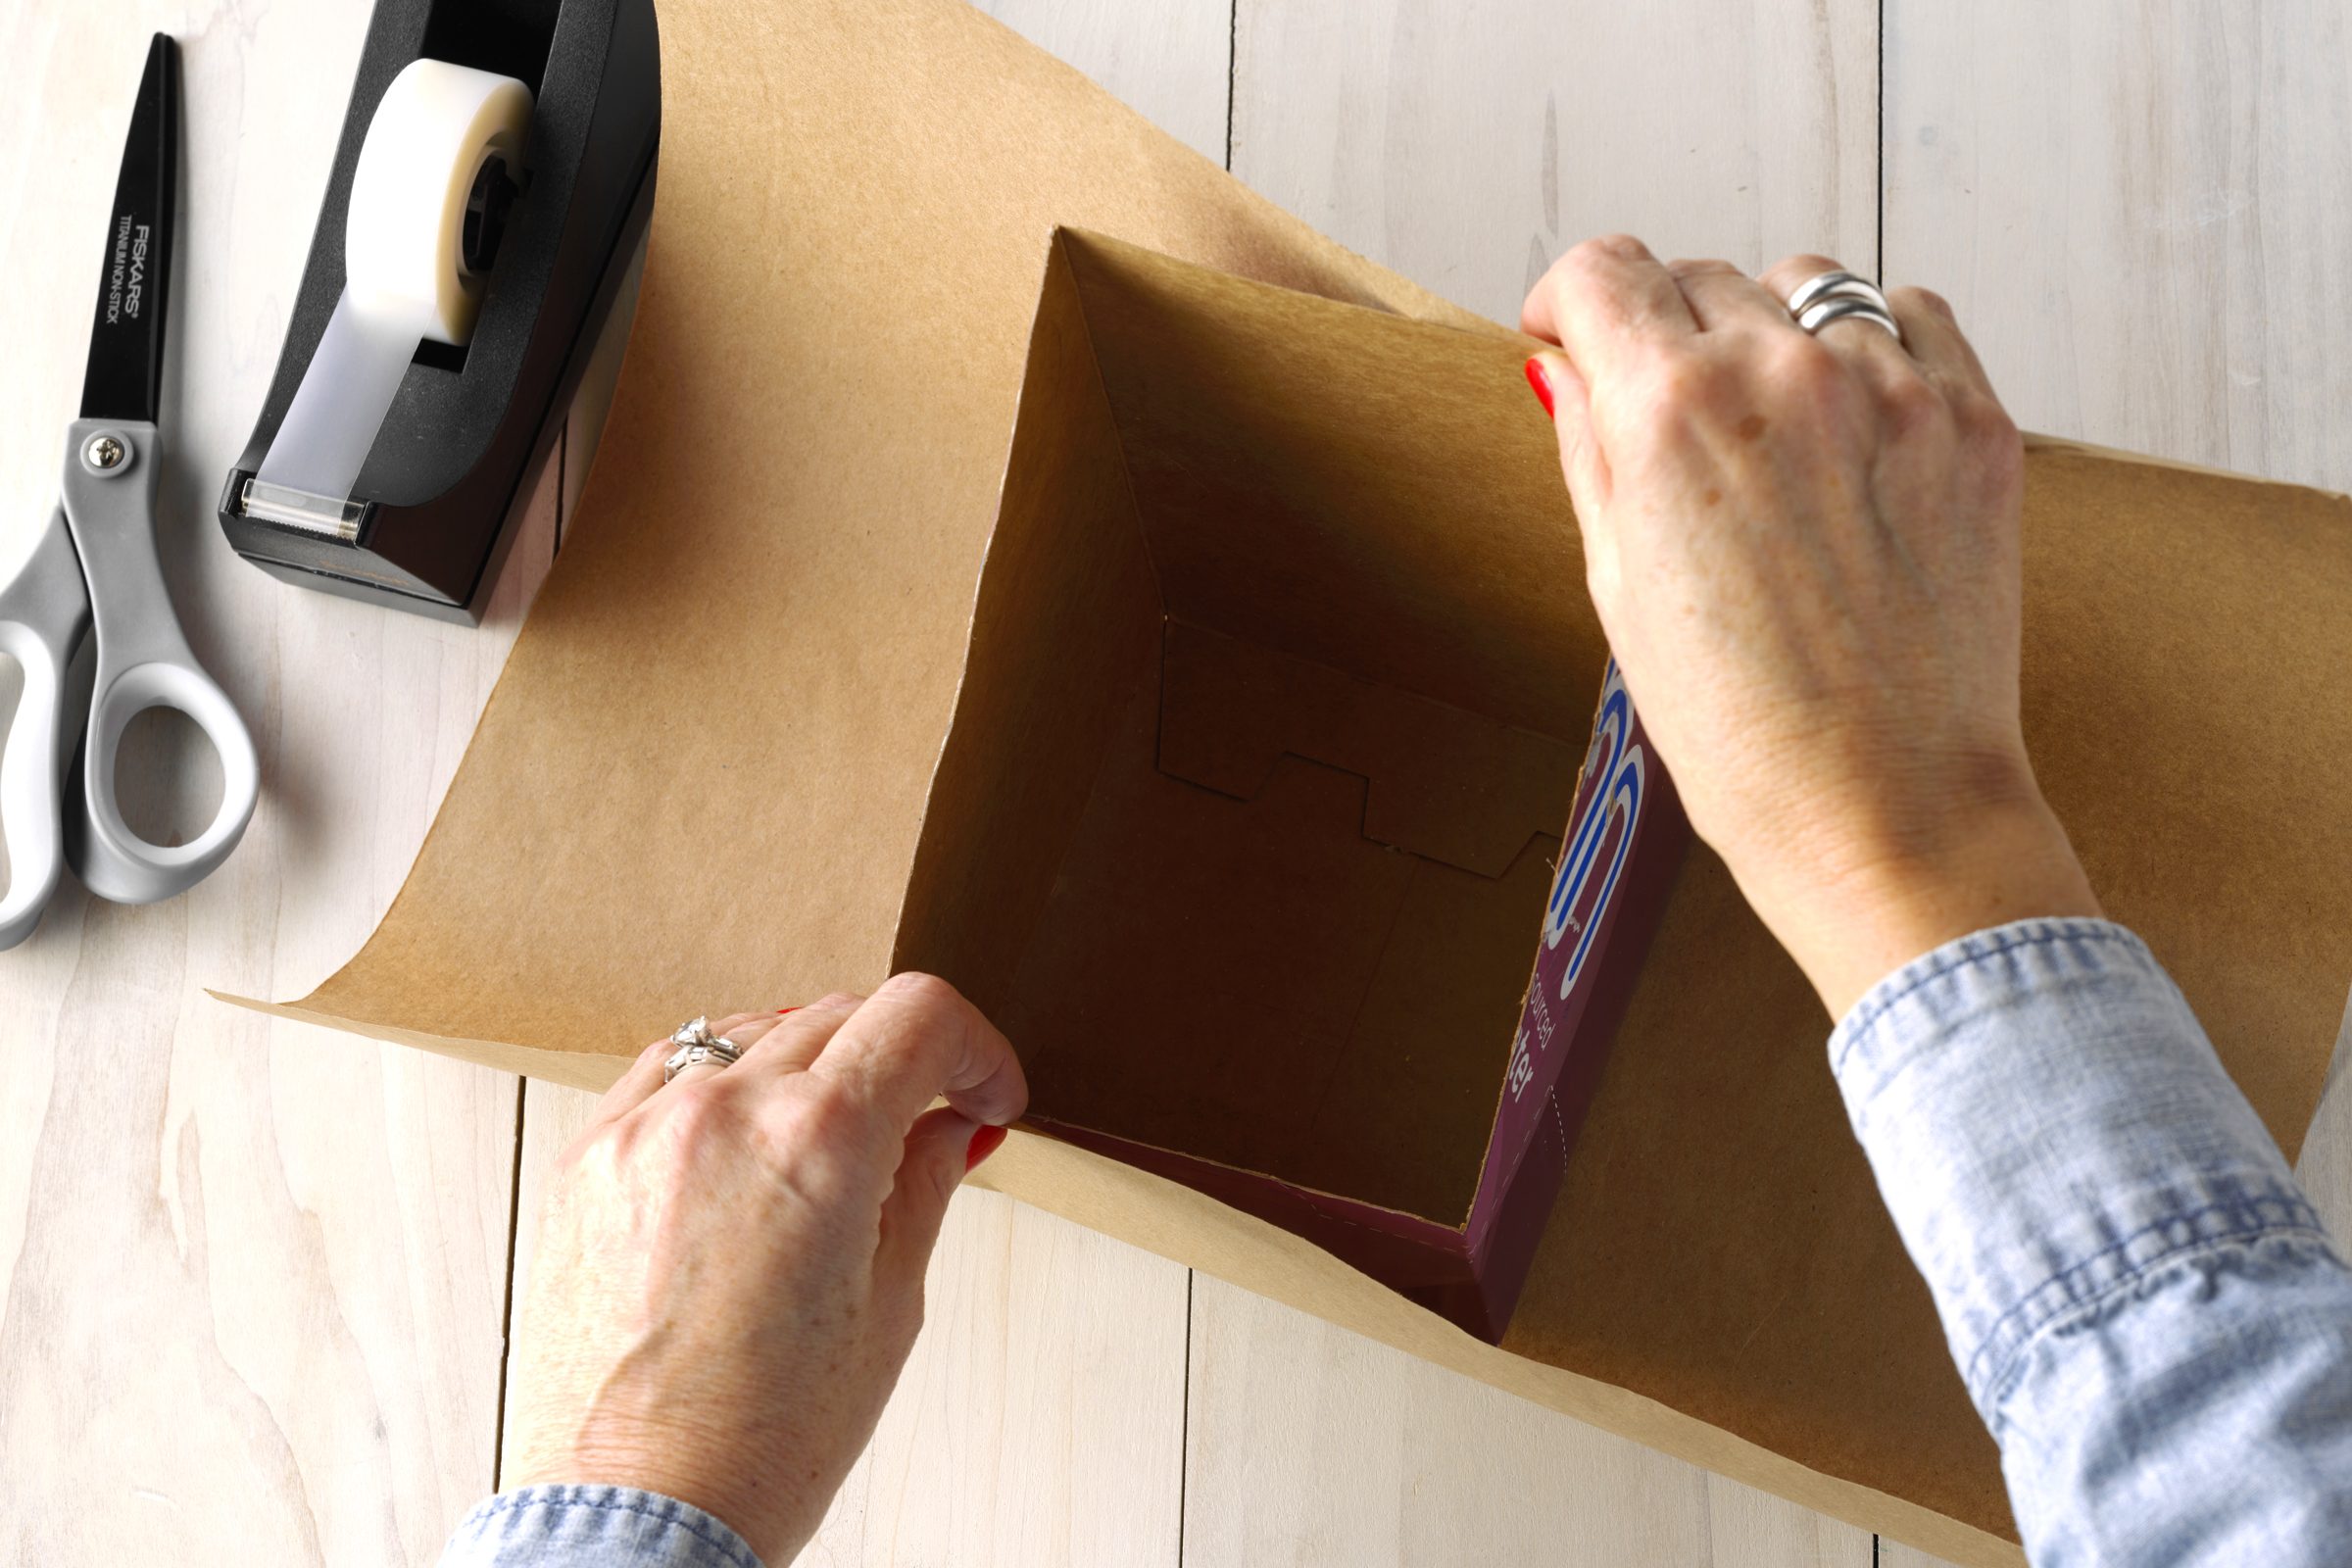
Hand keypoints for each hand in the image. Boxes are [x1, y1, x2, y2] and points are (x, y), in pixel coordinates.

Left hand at [504, 975, 1026, 1563]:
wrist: (638, 1515)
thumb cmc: (758, 1443)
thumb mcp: (889, 1307)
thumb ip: (924, 1185)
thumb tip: (949, 1126)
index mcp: (817, 1140)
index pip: (920, 1015)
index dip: (977, 1048)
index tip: (984, 1093)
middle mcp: (723, 1111)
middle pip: (842, 1014)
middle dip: (903, 1057)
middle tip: (930, 1120)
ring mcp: (643, 1128)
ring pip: (757, 1032)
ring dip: (814, 1063)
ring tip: (836, 1143)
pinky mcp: (587, 1158)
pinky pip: (671, 1071)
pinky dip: (726, 1085)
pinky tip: (750, 1142)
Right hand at [1522, 238, 2098, 1017]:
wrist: (1884, 807)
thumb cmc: (1739, 729)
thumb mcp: (1619, 586)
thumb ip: (1590, 451)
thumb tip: (1566, 370)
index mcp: (1669, 411)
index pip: (1602, 272)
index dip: (1568, 300)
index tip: (1569, 333)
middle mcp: (1780, 374)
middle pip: (1699, 277)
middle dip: (1665, 329)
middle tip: (1667, 412)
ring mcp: (1890, 388)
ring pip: (1807, 285)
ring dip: (1771, 328)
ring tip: (1769, 420)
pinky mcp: (1973, 419)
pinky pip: (1915, 316)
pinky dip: (1875, 342)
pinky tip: (1852, 418)